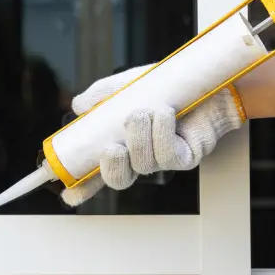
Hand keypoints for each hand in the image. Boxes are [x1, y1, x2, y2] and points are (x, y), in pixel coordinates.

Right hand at [59, 65, 246, 207]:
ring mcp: (163, 160)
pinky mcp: (185, 157)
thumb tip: (77, 106)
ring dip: (139, 137)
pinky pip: (168, 156)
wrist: (205, 81)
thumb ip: (101, 96)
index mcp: (122, 145)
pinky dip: (161, 132)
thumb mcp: (126, 85)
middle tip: (112, 147)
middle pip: (119, 180)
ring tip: (144, 110)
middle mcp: (141, 157)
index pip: (97, 174)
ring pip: (143, 164)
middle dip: (111, 167)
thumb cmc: (167, 86)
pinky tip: (163, 113)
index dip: (82, 187)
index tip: (68, 192)